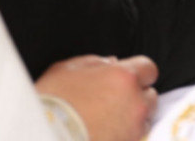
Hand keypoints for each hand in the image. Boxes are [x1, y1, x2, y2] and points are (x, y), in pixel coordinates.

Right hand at [35, 55, 158, 140]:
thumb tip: (110, 62)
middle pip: (150, 96)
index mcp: (124, 77)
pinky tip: (104, 134)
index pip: (148, 68)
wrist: (44, 137)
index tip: (127, 77)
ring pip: (144, 120)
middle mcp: (136, 103)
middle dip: (136, 96)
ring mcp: (134, 129)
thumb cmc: (52, 104)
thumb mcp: (67, 69)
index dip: (138, 72)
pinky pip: (134, 138)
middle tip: (113, 101)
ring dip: (132, 118)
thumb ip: (95, 62)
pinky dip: (124, 136)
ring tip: (106, 121)